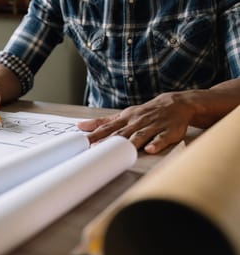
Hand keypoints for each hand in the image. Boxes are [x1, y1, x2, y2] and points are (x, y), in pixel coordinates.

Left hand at [77, 92, 195, 153]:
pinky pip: (162, 138)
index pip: (107, 128)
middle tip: (96, 149)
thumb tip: (80, 125)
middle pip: (121, 133)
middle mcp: (137, 122)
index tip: (84, 143)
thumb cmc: (145, 113)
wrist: (175, 104)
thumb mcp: (122, 115)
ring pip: (140, 135)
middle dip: (108, 141)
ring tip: (121, 151)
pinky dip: (156, 143)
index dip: (95, 135)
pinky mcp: (168, 131)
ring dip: (130, 142)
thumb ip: (102, 122)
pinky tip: (150, 149)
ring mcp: (153, 126)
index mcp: (125, 119)